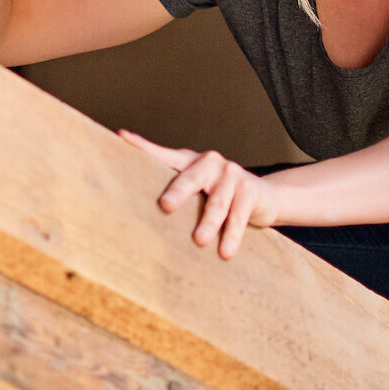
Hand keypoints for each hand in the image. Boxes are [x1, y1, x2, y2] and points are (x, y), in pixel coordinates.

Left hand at [119, 130, 281, 258]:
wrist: (265, 196)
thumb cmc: (220, 194)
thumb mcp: (197, 189)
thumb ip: (173, 191)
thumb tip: (135, 207)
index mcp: (191, 162)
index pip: (164, 154)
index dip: (143, 146)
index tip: (122, 137)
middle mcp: (211, 163)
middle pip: (191, 178)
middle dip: (178, 191)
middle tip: (166, 206)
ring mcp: (232, 175)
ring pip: (217, 203)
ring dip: (209, 223)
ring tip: (200, 241)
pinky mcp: (250, 191)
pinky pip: (239, 216)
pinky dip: (232, 235)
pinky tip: (225, 252)